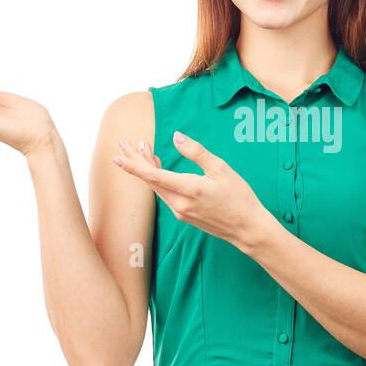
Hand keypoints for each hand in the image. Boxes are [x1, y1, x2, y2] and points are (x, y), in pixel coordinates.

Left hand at [113, 131, 275, 250]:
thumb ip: (196, 152)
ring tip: (141, 150)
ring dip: (147, 169)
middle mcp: (180, 203)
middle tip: (124, 144)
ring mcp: (181, 211)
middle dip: (136, 161)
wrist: (247, 228)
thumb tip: (176, 137)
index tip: (117, 157)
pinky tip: (157, 168)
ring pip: (157, 188)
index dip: (134, 166)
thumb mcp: (221, 169)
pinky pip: (165, 194)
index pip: (153, 176)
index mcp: (189, 189)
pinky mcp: (184, 215)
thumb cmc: (239, 197)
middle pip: (151, 180)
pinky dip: (159, 179)